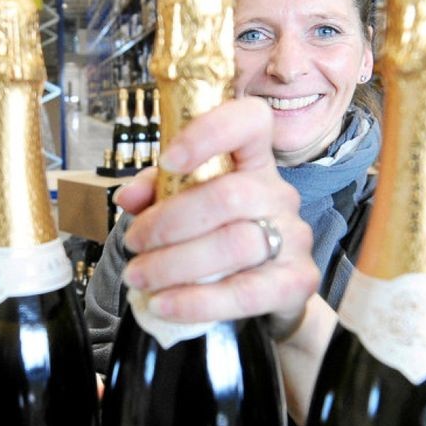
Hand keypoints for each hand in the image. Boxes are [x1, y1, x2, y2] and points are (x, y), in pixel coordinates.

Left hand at [117, 97, 318, 331]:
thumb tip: (127, 197)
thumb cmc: (220, 237)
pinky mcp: (298, 281)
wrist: (268, 292)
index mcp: (253, 162)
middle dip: (168, 223)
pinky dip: (196, 301)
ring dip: (174, 264)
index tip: (168, 161)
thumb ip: (157, 194)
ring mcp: (294, 236)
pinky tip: (163, 304)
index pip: (249, 122)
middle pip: (228, 195)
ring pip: (234, 244)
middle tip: (134, 243)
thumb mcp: (185, 206)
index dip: (209, 133)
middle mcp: (279, 193)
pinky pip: (245, 292)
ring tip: (139, 276)